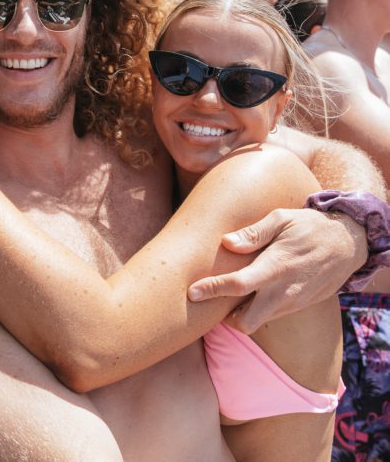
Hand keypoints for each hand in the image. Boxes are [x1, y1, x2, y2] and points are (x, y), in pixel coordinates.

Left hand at [187, 208, 366, 332]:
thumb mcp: (282, 219)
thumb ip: (254, 233)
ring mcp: (293, 302)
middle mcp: (284, 291)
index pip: (238, 285)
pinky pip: (271, 315)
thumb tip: (227, 243)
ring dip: (241, 314)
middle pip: (246, 322)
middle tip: (213, 298)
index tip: (191, 292)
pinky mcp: (299, 306)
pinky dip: (257, 309)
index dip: (212, 289)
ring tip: (230, 292)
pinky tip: (251, 291)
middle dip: (225, 318)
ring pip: (258, 322)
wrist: (349, 243)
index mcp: (276, 267)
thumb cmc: (309, 226)